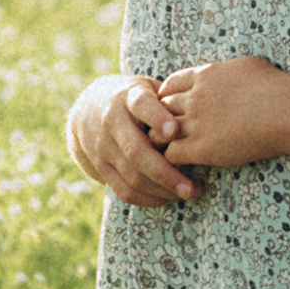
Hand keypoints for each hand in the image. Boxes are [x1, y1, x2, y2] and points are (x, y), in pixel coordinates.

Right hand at [67, 73, 197, 207]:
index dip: (156, 117)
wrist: (88, 108)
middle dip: (166, 173)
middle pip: (136, 151)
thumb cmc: (135, 99)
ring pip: (132, 176)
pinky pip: (124, 190)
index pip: (141, 105)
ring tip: (189, 193)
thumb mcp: (148, 88)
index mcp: (128, 97)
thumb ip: (170, 99)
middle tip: (193, 187)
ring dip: (162, 190)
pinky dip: (148, 199)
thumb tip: (201, 116)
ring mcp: (104, 147)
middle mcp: (112, 122)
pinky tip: (168, 198)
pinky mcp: (101, 168)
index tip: (174, 130)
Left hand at [158, 56, 289, 169]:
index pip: (170, 85)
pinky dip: (172, 160)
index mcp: (205, 76)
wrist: (286, 110)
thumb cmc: (276, 86)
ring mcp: (196, 123)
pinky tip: (184, 164)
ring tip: (172, 151)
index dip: (167, 97)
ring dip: (163, 141)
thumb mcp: (248, 65)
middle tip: (167, 132)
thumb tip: (231, 72)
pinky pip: (172, 154)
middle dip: (161, 120)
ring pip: (160, 132)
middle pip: (160, 108)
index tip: (172, 108)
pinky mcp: (202, 147)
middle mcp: (195, 98)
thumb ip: (229, 69)